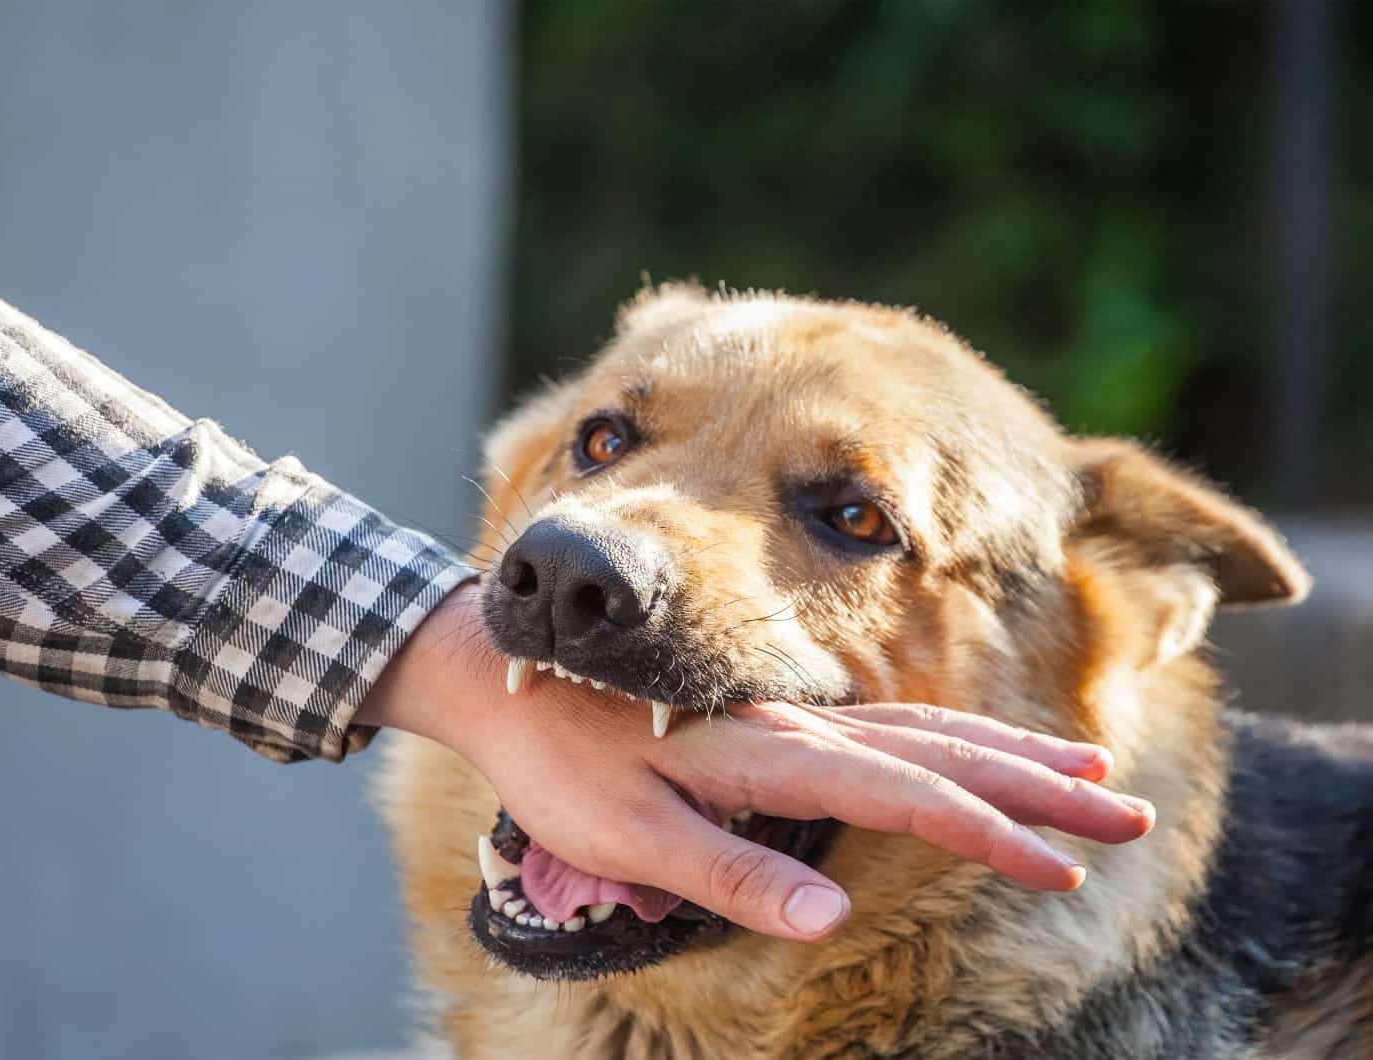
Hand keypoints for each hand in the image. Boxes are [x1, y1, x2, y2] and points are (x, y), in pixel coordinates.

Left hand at [357, 584, 1154, 941]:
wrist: (503, 672)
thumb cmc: (558, 762)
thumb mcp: (625, 835)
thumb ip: (727, 873)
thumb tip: (826, 920)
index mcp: (768, 756)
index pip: (904, 798)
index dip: (987, 833)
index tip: (1061, 865)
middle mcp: (794, 725)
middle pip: (941, 751)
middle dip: (1036, 785)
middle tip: (1126, 810)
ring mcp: (788, 714)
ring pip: (922, 729)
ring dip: (1007, 752)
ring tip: (1083, 770)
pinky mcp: (773, 715)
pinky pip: (884, 724)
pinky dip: (947, 737)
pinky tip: (970, 750)